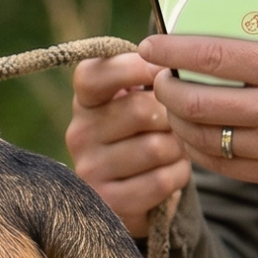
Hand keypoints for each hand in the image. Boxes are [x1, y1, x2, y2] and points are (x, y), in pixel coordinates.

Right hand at [67, 51, 189, 237]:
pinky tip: (170, 172)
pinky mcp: (107, 202)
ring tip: (173, 149)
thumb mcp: (142, 96)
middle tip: (178, 121)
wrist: (136, 191)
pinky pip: (160, 181)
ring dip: (180, 149)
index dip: (135, 68)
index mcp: (85, 100)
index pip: (94, 74)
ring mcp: (89, 168)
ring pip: (157, 147)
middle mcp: (78, 133)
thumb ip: (154, 71)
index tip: (165, 71)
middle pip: (142, 109)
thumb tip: (178, 56)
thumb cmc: (147, 131)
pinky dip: (177, 176)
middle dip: (173, 116)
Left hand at [141, 0, 257, 193]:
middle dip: (164, 88)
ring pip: (199, 136)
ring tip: (169, 102)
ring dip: (173, 119)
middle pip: (195, 102)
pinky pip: (217, 163)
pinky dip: (194, 148)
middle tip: (157, 76)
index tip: (149, 45)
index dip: (172, 51)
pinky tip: (190, 132)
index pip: (213, 58)